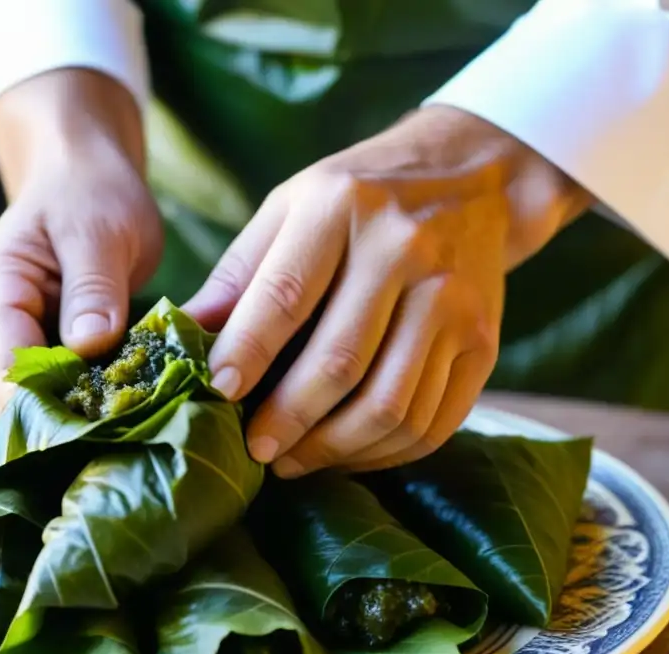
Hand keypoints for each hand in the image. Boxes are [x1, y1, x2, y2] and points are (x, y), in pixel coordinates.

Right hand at [0, 69, 161, 415]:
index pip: (4, 367)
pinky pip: (38, 396)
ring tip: (117, 419)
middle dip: (56, 418)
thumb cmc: (89, 195)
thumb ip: (93, 289)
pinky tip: (109, 408)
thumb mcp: (101, 233)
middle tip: (119, 425)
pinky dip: (70, 406)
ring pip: (16, 407)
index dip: (48, 401)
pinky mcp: (25, 354)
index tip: (102, 417)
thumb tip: (89, 346)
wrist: (80, 180)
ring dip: (63, 417)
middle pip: (2, 398)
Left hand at [184, 106, 590, 475]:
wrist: (475, 177)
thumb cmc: (360, 197)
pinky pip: (432, 423)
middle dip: (288, 420)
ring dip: (333, 450)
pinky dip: (382, 454)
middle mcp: (404, 251)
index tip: (218, 393)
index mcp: (341, 207)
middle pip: (340, 362)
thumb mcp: (291, 206)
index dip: (249, 353)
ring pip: (389, 406)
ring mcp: (452, 301)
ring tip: (292, 461)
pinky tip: (346, 453)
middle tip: (254, 450)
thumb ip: (240, 272)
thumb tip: (184, 333)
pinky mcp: (483, 342)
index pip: (285, 296)